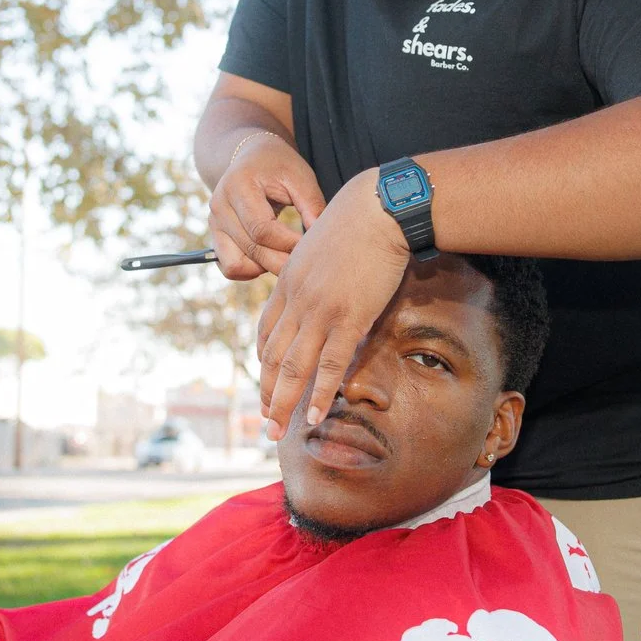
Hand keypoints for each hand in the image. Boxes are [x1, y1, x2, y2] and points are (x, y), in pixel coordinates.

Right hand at [207, 133, 326, 280]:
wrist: (252, 156)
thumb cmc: (280, 165)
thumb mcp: (300, 177)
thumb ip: (312, 206)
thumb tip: (322, 240)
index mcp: (238, 186)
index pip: (262, 229)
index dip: (288, 244)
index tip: (311, 247)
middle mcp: (219, 206)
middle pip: (251, 249)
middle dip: (282, 261)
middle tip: (306, 261)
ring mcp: (214, 223)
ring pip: (238, 264)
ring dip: (266, 268)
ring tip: (287, 255)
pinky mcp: (215, 235)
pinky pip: (229, 267)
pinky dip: (250, 270)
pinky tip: (270, 256)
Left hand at [254, 170, 409, 438]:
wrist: (377, 209)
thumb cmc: (356, 225)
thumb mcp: (319, 249)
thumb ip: (312, 276)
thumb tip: (318, 292)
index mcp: (287, 283)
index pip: (266, 333)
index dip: (263, 364)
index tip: (265, 384)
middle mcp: (296, 301)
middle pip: (273, 357)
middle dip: (267, 393)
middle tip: (265, 422)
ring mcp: (320, 311)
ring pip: (294, 367)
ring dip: (283, 403)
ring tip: (278, 431)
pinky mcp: (349, 318)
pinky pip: (330, 365)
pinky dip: (319, 394)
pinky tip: (313, 416)